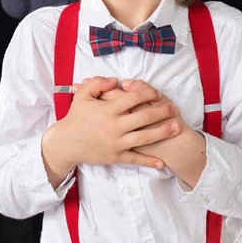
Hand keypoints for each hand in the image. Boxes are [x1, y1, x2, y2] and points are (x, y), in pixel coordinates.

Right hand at [57, 76, 178, 167]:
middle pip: (144, 117)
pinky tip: (162, 162)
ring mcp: (116, 143)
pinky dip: (149, 161)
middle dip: (162, 112)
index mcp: (108, 109)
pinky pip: (135, 159)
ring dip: (162, 132)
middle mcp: (115, 126)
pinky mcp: (115, 156)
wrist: (66, 143)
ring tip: (176, 127)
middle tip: (173, 108)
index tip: (156, 93)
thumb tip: (115, 80)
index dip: (148, 93)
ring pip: (145, 137)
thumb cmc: (75, 117)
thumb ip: (98, 83)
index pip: (134, 97)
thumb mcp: (83, 95)